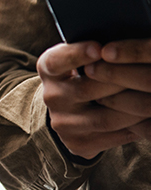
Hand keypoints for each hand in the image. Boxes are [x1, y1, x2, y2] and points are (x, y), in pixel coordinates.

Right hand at [38, 42, 142, 159]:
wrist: (72, 109)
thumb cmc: (87, 72)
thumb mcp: (81, 57)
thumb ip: (96, 50)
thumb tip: (122, 47)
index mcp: (49, 69)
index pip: (58, 61)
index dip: (77, 54)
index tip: (99, 48)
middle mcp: (51, 96)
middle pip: (87, 89)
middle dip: (120, 81)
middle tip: (146, 72)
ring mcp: (63, 122)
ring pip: (105, 118)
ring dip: (135, 109)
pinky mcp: (77, 143)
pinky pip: (112, 138)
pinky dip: (135, 128)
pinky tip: (148, 118)